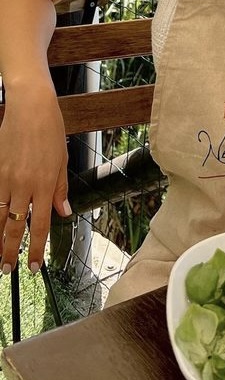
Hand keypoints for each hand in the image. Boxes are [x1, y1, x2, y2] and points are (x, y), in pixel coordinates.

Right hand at [0, 86, 71, 275]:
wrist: (31, 109)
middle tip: (7, 270)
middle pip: (14, 227)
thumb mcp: (62, 162)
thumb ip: (59, 191)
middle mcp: (24, 185)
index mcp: (45, 184)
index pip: (39, 225)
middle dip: (9, 251)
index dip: (35, 248)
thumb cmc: (50, 132)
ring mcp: (6, 179)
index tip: (34, 266)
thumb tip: (63, 214)